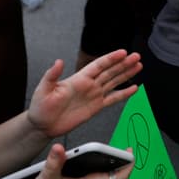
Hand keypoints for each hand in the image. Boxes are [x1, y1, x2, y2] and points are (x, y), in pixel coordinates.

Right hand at [19, 143, 134, 178]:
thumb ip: (53, 162)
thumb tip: (59, 148)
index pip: (117, 178)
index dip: (127, 166)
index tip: (130, 152)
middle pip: (115, 178)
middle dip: (121, 163)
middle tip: (124, 149)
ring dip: (112, 168)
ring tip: (113, 153)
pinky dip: (101, 172)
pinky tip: (94, 163)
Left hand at [26, 49, 141, 137]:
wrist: (42, 126)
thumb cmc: (40, 107)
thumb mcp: (43, 89)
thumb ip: (52, 75)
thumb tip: (58, 62)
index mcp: (79, 79)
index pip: (98, 65)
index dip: (111, 58)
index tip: (122, 53)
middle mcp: (89, 85)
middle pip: (110, 71)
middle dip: (124, 64)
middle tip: (136, 57)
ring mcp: (93, 95)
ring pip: (114, 82)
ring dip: (126, 74)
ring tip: (138, 66)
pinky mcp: (96, 107)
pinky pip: (113, 99)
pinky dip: (124, 94)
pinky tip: (133, 89)